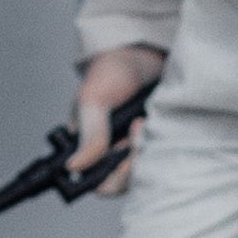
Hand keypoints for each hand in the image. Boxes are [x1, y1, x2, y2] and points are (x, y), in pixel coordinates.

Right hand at [67, 45, 165, 196]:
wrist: (143, 54)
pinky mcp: (158, 143)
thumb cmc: (111, 73)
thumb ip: (88, 135)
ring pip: (145, 172)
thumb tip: (73, 167)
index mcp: (87, 149)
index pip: (98, 183)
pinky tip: (159, 122)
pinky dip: (164, 145)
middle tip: (138, 128)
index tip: (123, 148)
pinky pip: (163, 159)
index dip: (113, 176)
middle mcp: (111, 155)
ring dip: (148, 151)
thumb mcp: (94, 101)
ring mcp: (135, 150)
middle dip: (134, 161)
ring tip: (145, 120)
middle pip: (126, 182)